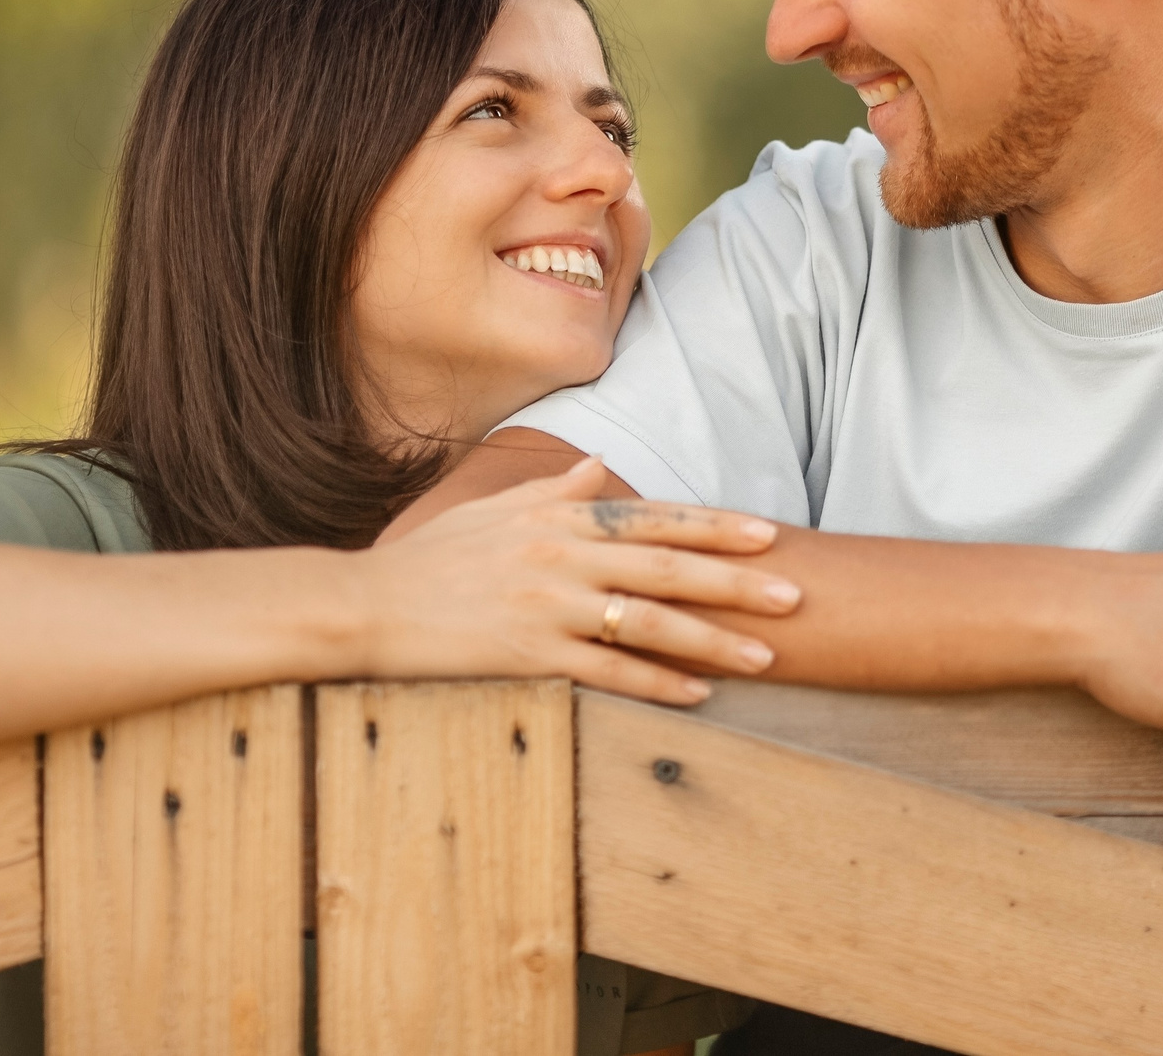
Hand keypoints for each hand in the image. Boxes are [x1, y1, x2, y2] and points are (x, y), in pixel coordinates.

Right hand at [349, 457, 801, 704]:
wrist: (366, 606)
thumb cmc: (431, 558)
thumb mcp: (492, 510)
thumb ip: (553, 490)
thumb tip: (600, 466)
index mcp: (557, 517)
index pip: (653, 517)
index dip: (716, 525)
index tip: (768, 533)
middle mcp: (561, 555)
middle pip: (667, 566)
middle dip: (737, 582)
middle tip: (795, 594)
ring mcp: (547, 606)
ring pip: (649, 622)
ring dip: (713, 641)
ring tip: (766, 658)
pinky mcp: (530, 654)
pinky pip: (608, 672)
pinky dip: (657, 685)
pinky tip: (698, 696)